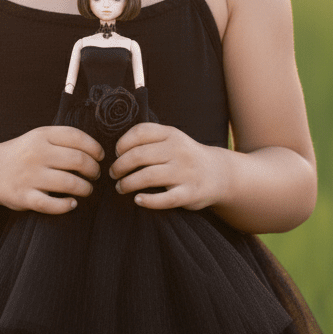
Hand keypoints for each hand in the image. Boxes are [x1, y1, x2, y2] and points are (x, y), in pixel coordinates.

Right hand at [0, 126, 102, 214]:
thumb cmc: (23, 154)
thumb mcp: (38, 137)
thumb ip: (63, 139)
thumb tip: (96, 151)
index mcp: (42, 135)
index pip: (77, 137)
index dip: (95, 148)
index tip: (100, 157)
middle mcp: (36, 153)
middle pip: (78, 160)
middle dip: (93, 170)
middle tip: (95, 175)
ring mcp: (29, 176)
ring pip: (69, 183)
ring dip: (85, 188)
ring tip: (87, 189)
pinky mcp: (23, 197)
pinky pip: (51, 205)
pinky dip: (67, 206)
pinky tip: (72, 204)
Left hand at [111, 123, 226, 210]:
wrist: (219, 174)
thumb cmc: (186, 156)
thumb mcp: (173, 139)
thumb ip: (150, 139)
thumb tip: (117, 149)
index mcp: (172, 134)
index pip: (140, 132)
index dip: (122, 144)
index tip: (116, 154)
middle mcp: (179, 151)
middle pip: (138, 156)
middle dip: (119, 166)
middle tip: (113, 173)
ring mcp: (185, 172)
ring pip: (147, 177)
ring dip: (127, 183)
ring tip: (120, 187)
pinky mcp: (189, 194)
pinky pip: (164, 199)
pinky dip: (147, 201)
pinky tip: (138, 200)